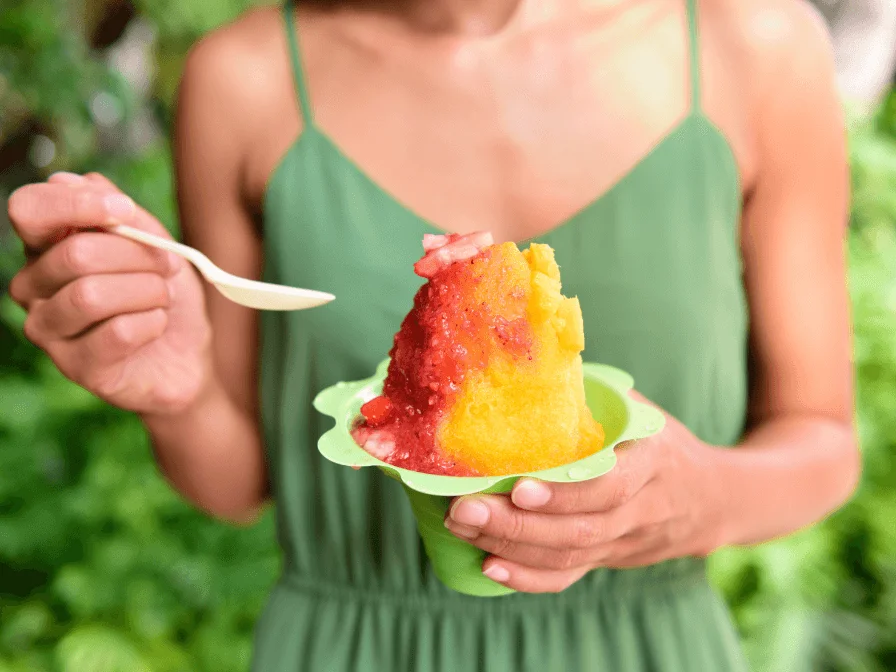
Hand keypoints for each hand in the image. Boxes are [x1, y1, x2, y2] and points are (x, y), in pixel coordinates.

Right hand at [8, 172, 212, 415]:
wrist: (186, 358)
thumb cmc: (164, 296)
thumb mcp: (157, 245)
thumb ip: (123, 214)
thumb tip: (72, 180)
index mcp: (47, 247)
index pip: (29, 209)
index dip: (75, 203)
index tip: (124, 209)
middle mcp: (33, 285)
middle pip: (76, 253)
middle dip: (138, 256)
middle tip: (167, 267)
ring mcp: (47, 328)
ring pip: (91, 295)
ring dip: (147, 291)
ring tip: (162, 298)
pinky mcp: (74, 366)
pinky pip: (116, 333)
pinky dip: (152, 323)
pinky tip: (157, 326)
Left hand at [444, 396, 725, 592]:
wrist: (712, 499)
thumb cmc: (661, 443)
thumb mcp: (641, 413)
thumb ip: (594, 399)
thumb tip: (528, 369)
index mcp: (653, 462)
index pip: (610, 486)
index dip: (565, 493)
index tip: (517, 487)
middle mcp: (643, 509)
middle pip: (580, 529)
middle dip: (516, 524)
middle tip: (463, 510)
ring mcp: (626, 542)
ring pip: (571, 556)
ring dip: (511, 546)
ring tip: (462, 527)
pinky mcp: (608, 561)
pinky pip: (570, 577)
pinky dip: (528, 578)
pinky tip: (489, 567)